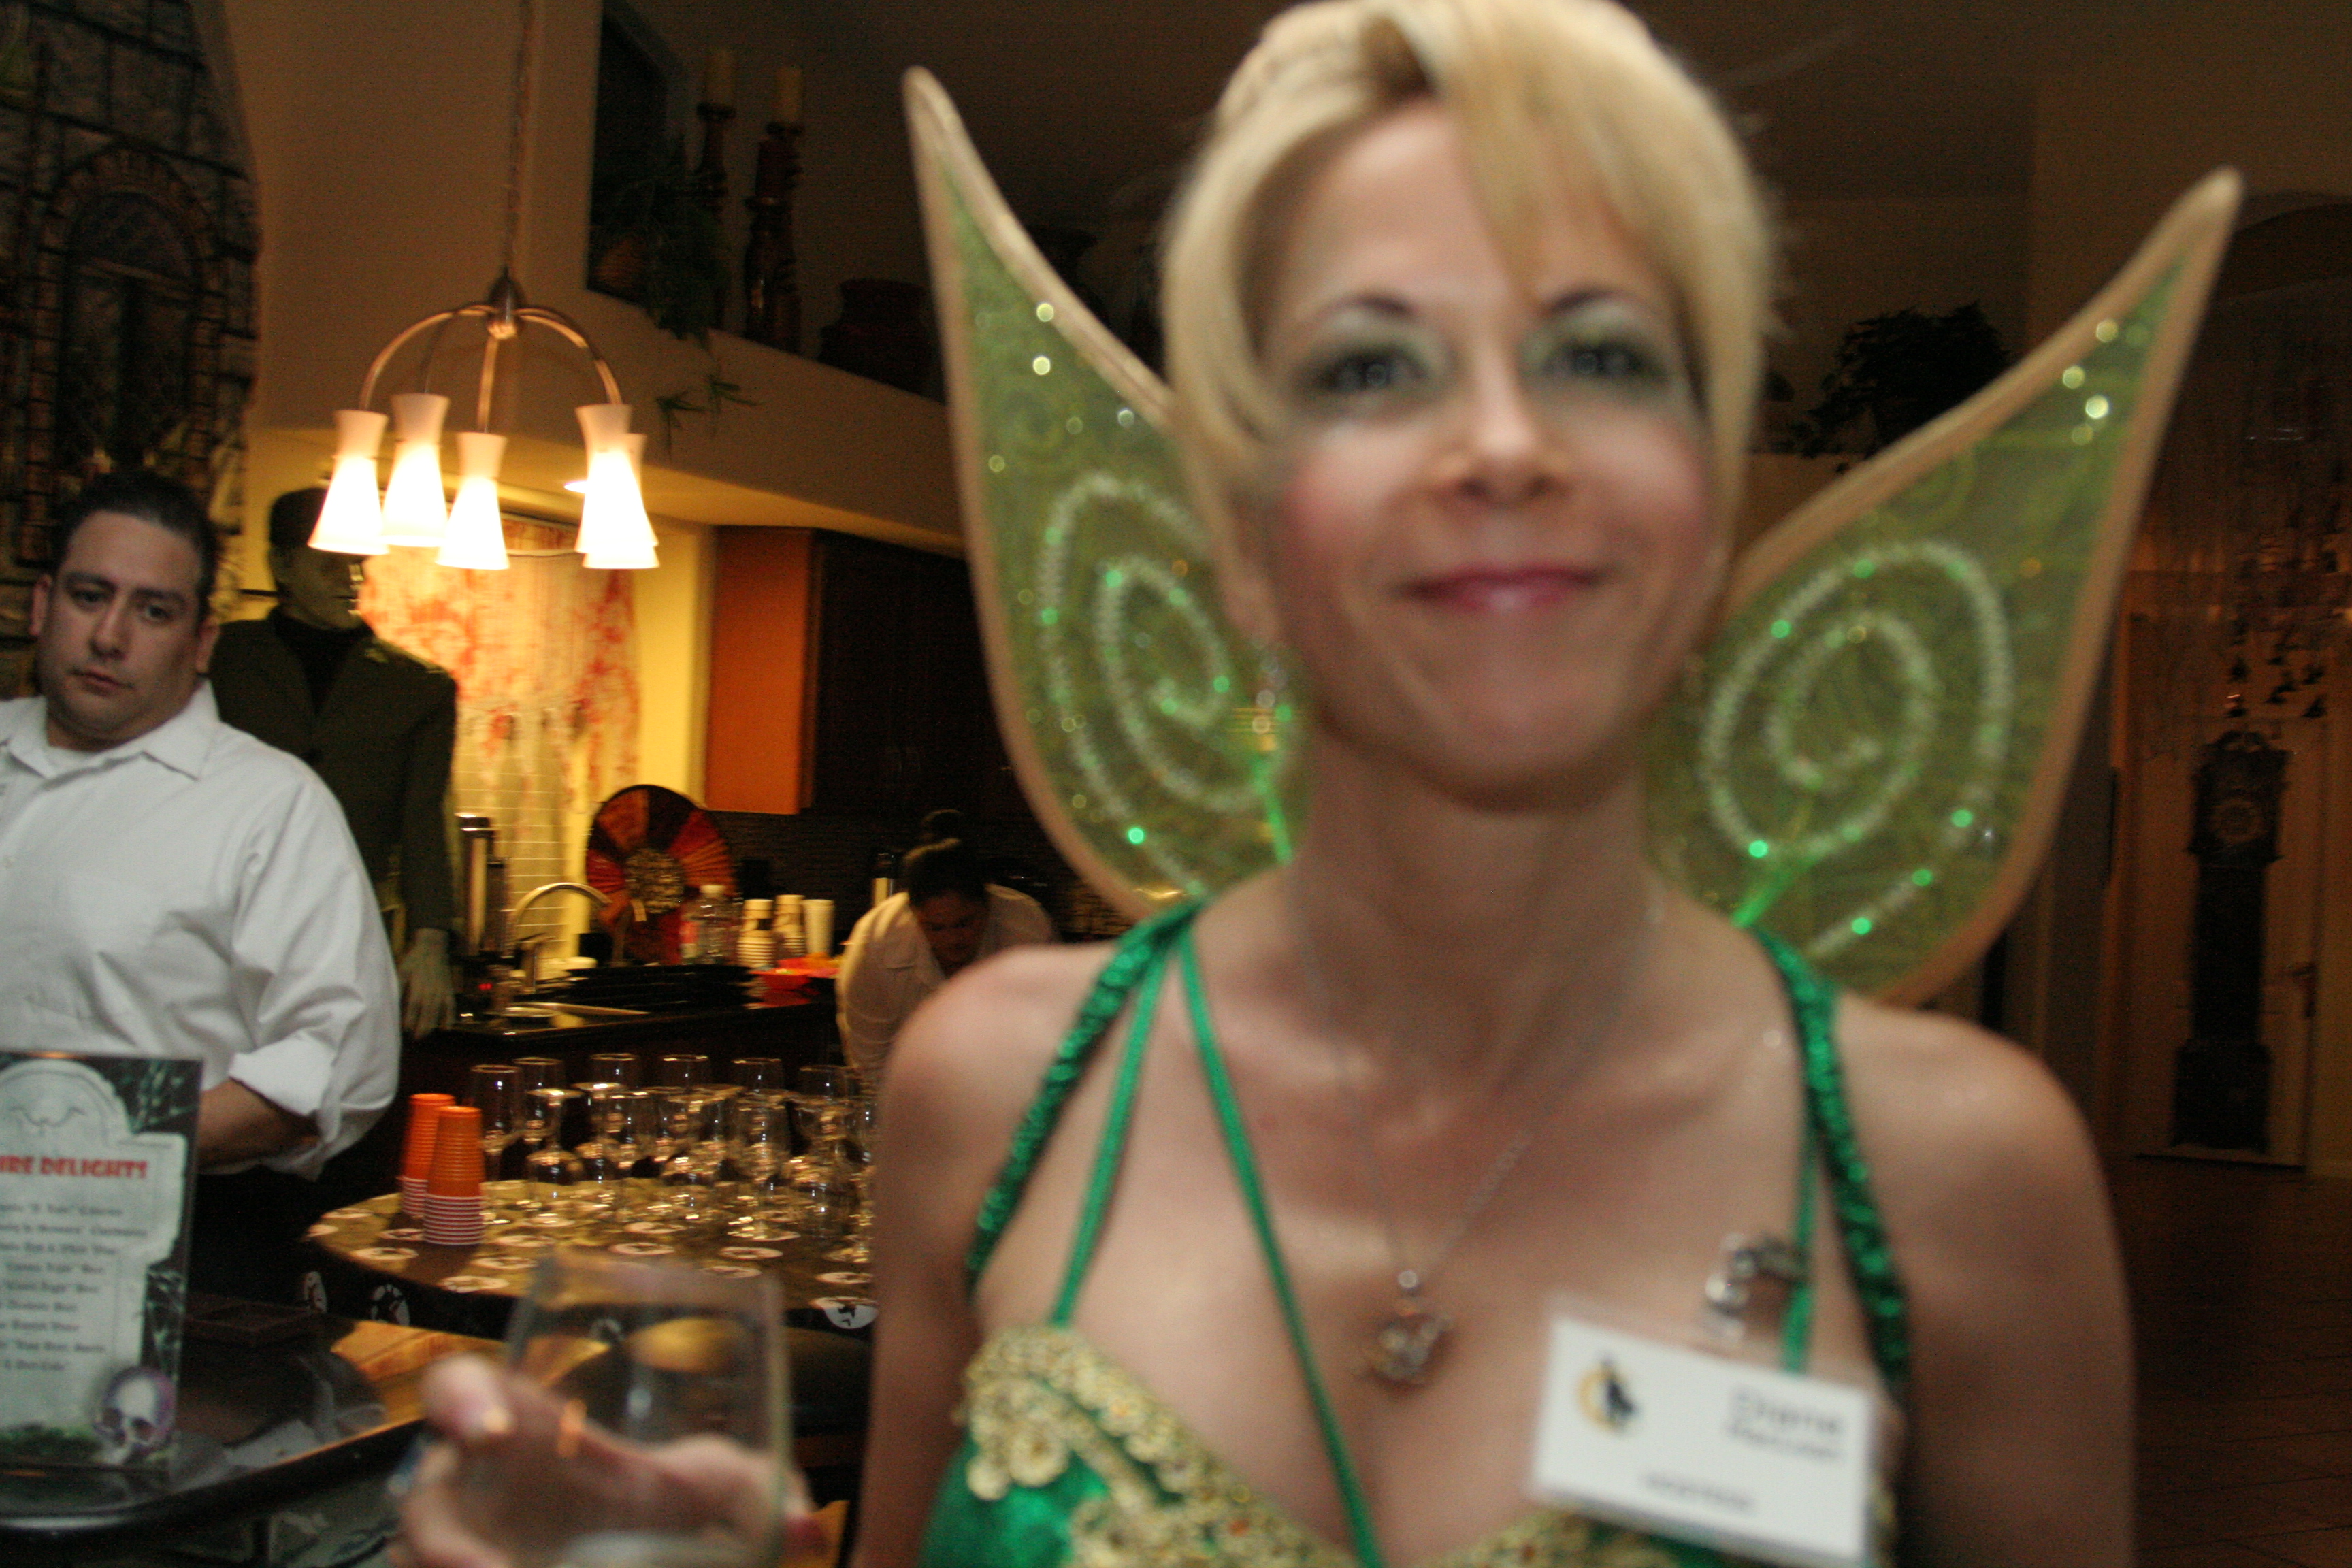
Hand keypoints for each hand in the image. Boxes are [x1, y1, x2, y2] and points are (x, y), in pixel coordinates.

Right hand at [393, 1355, 827, 1567]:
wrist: (641, 1553)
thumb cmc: (661, 1503)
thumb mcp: (713, 1484)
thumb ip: (759, 1492)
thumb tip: (808, 1531)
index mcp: (522, 1425)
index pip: (457, 1386)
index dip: (456, 1399)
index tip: (489, 1430)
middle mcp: (474, 1488)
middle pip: (424, 1502)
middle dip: (444, 1539)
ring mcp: (462, 1546)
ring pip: (421, 1561)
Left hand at [401, 927, 455, 1035]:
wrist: (433, 948)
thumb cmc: (414, 960)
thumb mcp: (402, 972)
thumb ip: (399, 987)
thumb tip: (391, 1002)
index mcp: (419, 988)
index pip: (414, 1008)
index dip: (410, 1020)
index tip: (404, 1029)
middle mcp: (431, 992)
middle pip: (427, 1014)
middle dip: (421, 1027)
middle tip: (416, 1038)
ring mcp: (442, 992)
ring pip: (438, 1012)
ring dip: (432, 1025)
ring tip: (425, 1035)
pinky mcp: (449, 990)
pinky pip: (451, 1006)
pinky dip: (450, 1017)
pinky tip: (447, 1028)